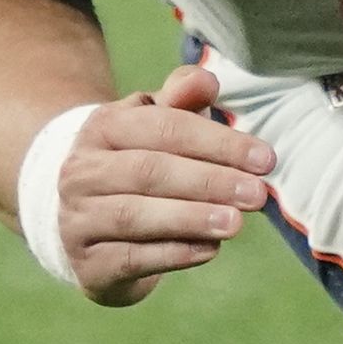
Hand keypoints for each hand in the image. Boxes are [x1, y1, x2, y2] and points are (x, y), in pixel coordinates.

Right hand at [57, 64, 272, 307]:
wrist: (87, 219)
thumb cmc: (140, 157)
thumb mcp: (157, 122)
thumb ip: (183, 97)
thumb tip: (207, 79)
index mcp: (103, 127)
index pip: (164, 128)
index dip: (218, 142)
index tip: (265, 159)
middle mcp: (81, 171)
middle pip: (150, 172)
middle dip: (210, 182)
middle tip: (257, 194)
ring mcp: (77, 219)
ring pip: (135, 216)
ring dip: (192, 219)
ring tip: (236, 223)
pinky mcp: (86, 263)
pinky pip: (130, 258)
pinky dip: (173, 254)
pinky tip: (210, 249)